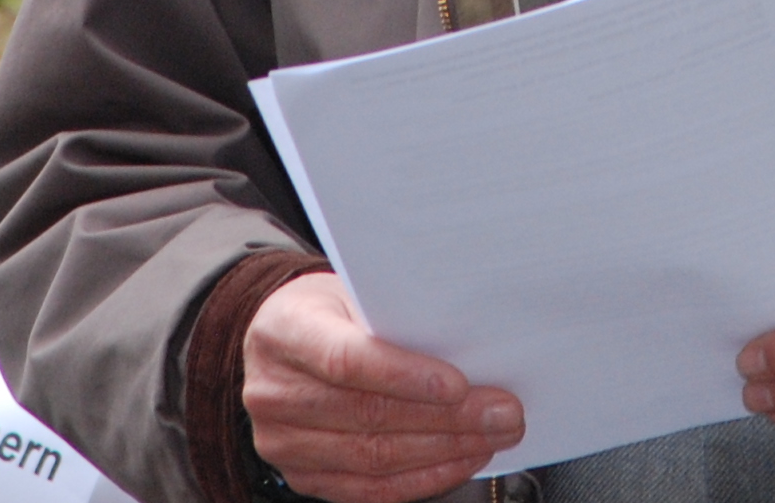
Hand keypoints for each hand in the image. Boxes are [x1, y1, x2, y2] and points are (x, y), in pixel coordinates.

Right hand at [239, 271, 525, 502]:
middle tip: (501, 412)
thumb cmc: (328, 311)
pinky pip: (369, 489)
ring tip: (490, 435)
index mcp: (283, 331)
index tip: (459, 384)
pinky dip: (423, 478)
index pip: (345, 359)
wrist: (283, 341)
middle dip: (446, 418)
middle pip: (367, 414)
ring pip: (373, 457)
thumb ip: (398, 317)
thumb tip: (472, 349)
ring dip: (444, 451)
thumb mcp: (353, 290)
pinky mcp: (302, 475)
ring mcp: (282, 441)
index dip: (405, 376)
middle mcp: (273, 391)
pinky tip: (458, 459)